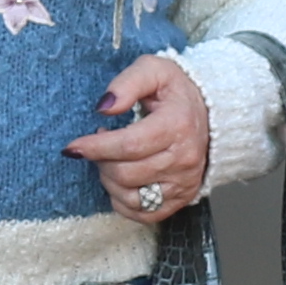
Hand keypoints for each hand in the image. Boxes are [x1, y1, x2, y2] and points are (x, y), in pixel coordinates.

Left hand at [62, 59, 210, 226]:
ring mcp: (184, 182)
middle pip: (126, 174)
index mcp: (177, 125)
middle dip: (101, 162)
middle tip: (97, 147)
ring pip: (132, 198)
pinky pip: (144, 214)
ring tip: (110, 161)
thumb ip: (127, 84)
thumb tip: (104, 107)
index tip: (73, 147)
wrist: (212, 113)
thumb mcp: (153, 70)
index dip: (96, 148)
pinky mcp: (182, 198)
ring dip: (109, 182)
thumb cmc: (175, 92)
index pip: (129, 145)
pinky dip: (123, 202)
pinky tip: (120, 182)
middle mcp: (184, 158)